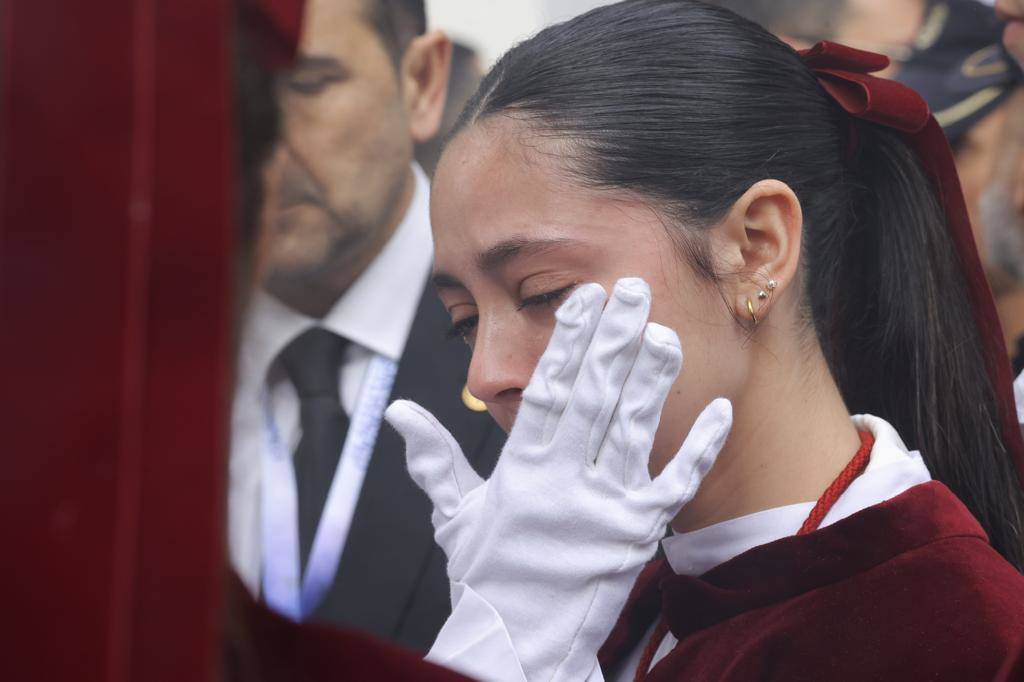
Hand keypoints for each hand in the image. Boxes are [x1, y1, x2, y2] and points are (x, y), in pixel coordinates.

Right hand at [386, 278, 731, 680]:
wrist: (519, 646)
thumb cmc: (487, 578)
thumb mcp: (453, 516)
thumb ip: (433, 459)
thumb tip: (399, 414)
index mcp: (520, 472)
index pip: (546, 392)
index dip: (567, 342)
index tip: (585, 299)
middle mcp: (563, 484)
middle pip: (593, 398)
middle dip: (614, 341)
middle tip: (634, 291)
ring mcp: (605, 510)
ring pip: (633, 430)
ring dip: (652, 379)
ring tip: (666, 332)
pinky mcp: (639, 536)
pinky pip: (675, 485)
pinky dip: (699, 447)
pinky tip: (720, 410)